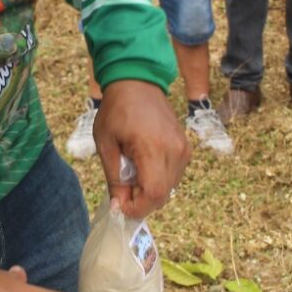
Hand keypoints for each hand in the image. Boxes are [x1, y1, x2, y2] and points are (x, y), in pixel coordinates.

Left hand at [95, 78, 189, 219]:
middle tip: (122, 193)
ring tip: (130, 176)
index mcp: (153, 147)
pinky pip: (173, 176)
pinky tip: (141, 168)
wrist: (137, 83)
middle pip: (163, 195)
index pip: (154, 193)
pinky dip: (157, 180)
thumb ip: (115, 178)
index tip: (120, 207)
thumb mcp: (106, 145)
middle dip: (141, 202)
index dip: (138, 208)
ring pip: (170, 188)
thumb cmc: (116, 111)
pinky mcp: (185, 148)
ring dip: (149, 192)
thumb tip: (120, 207)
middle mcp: (174, 150)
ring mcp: (183, 149)